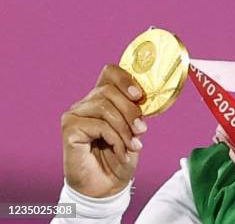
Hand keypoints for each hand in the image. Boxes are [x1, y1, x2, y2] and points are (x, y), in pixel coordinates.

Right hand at [61, 64, 146, 197]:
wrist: (108, 185)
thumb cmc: (121, 155)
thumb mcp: (134, 129)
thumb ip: (134, 110)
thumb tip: (141, 96)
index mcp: (102, 98)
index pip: (109, 72)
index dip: (125, 79)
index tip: (139, 95)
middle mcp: (85, 103)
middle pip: (109, 90)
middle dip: (130, 111)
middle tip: (141, 130)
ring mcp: (74, 115)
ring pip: (105, 107)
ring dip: (124, 128)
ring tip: (133, 145)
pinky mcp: (69, 130)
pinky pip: (98, 125)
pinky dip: (115, 139)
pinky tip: (120, 150)